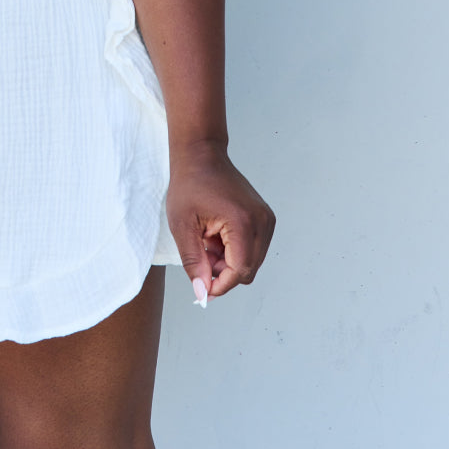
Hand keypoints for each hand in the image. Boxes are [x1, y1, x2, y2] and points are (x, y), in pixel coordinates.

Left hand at [166, 142, 274, 303]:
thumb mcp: (182, 226)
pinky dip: (235, 251)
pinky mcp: (264, 218)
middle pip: (248, 270)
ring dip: (228, 262)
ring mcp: (266, 219)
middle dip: (223, 273)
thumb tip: (203, 293)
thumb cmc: (189, 185)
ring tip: (207, 242)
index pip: (239, 271)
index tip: (201, 287)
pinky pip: (253, 249)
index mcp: (242, 222)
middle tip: (200, 257)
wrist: (201, 155)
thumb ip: (194, 262)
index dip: (220, 285)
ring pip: (251, 262)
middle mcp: (261, 221)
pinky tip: (217, 236)